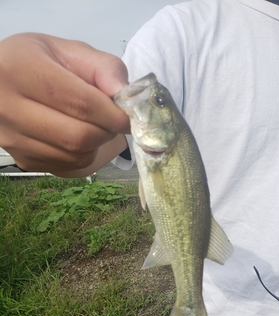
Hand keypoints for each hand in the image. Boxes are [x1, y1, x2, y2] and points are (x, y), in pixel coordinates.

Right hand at [0, 33, 129, 175]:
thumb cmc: (36, 62)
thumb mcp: (68, 50)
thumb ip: (103, 67)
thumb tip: (125, 96)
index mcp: (22, 70)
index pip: (82, 104)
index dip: (114, 114)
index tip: (129, 115)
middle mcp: (10, 108)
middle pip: (80, 136)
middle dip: (107, 131)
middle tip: (112, 120)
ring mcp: (14, 139)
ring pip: (76, 156)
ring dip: (97, 144)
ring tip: (93, 124)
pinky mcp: (23, 160)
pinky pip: (68, 165)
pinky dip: (84, 154)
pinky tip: (76, 135)